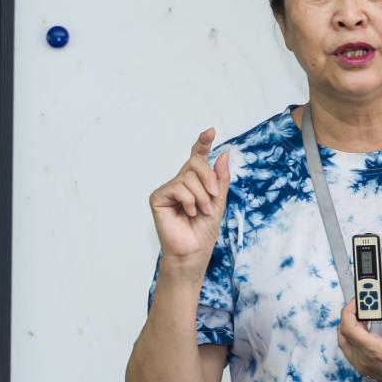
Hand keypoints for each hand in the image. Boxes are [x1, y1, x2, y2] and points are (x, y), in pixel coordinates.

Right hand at [149, 128, 230, 270]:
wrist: (194, 250)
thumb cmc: (204, 229)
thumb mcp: (219, 200)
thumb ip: (220, 178)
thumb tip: (223, 153)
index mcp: (195, 181)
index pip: (197, 156)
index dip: (202, 142)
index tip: (210, 131)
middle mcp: (180, 181)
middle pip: (196, 163)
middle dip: (209, 179)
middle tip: (213, 198)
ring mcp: (168, 189)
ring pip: (188, 177)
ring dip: (201, 196)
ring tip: (201, 212)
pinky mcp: (158, 197)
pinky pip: (178, 188)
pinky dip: (189, 201)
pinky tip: (188, 213)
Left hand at [337, 290, 381, 381]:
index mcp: (373, 351)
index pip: (348, 326)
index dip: (350, 309)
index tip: (361, 298)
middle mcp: (363, 360)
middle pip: (343, 333)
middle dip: (351, 314)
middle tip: (365, 304)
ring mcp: (362, 366)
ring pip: (345, 342)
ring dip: (351, 325)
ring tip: (367, 315)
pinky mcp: (365, 369)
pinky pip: (351, 350)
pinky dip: (354, 336)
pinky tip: (369, 328)